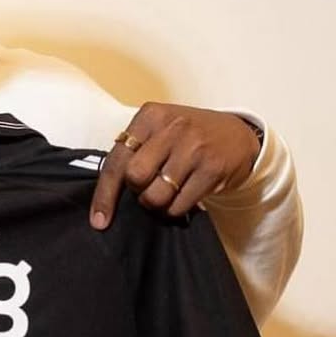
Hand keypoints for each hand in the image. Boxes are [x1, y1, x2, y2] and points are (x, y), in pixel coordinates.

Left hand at [90, 103, 260, 229]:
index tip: (99, 220)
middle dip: (138, 191)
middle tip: (150, 186)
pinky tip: (184, 196)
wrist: (237, 135)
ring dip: (156, 203)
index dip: (104, 194)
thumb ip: (133, 152)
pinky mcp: (212, 169)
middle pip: (135, 178)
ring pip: (155, 196)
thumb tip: (105, 198)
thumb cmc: (187, 137)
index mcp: (151, 116)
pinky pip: (178, 206)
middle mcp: (173, 128)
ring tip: (168, 191)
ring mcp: (194, 148)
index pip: (117, 160)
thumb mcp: (159, 130)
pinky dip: (175, 209)